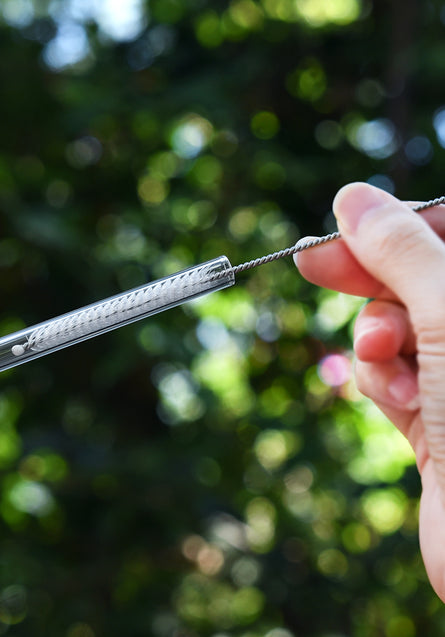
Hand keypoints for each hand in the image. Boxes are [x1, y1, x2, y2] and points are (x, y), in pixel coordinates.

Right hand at [294, 182, 444, 600]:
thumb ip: (402, 249)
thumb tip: (352, 196)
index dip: (401, 221)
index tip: (345, 221)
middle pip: (416, 276)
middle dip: (370, 277)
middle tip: (309, 261)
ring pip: (394, 328)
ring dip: (378, 341)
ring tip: (386, 361)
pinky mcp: (437, 413)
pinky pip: (388, 376)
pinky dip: (382, 384)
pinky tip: (403, 406)